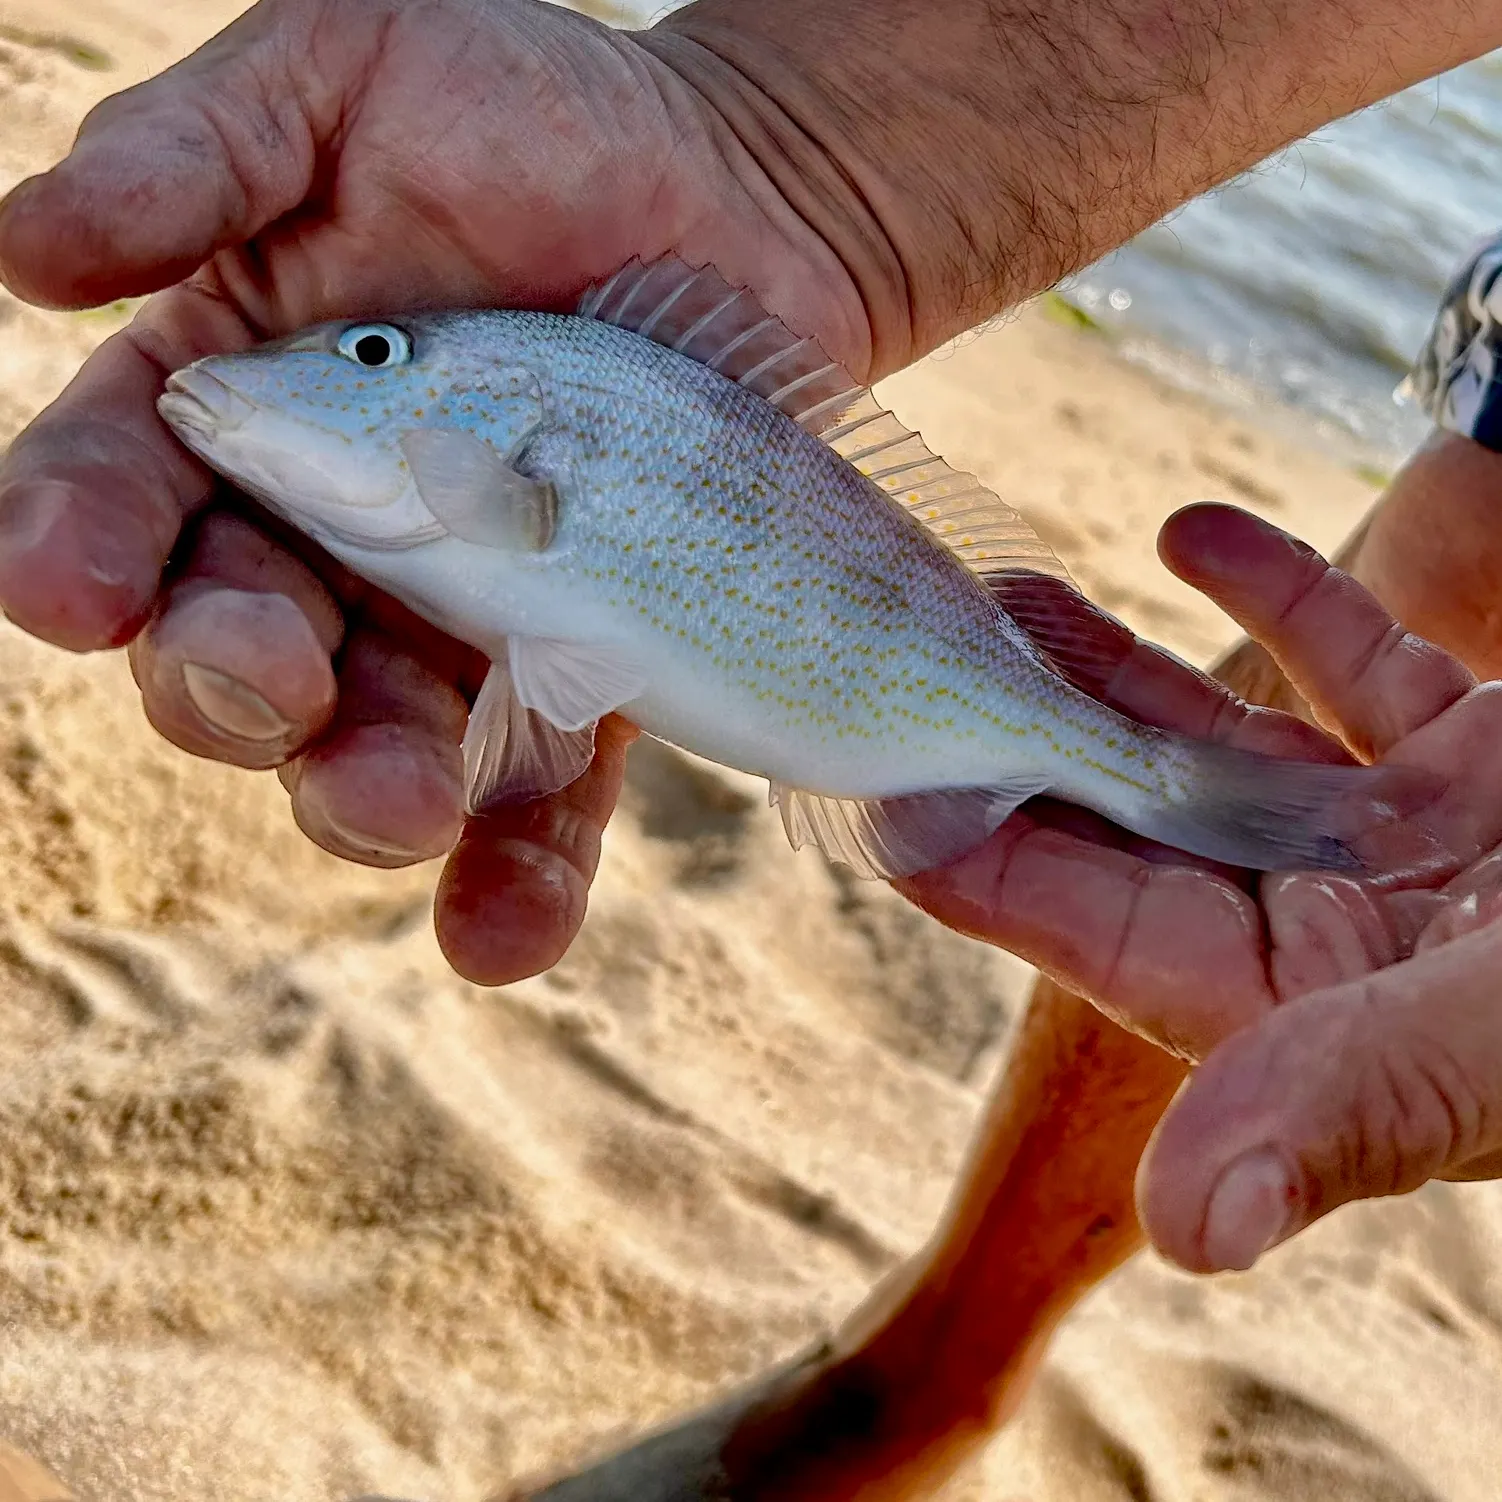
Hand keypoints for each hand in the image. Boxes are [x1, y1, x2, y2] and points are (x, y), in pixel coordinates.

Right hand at [0, 0, 879, 983]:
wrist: (741, 205)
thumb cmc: (542, 121)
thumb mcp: (355, 70)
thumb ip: (208, 154)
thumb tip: (27, 252)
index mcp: (246, 403)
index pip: (120, 492)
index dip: (75, 548)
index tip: (69, 589)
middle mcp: (333, 538)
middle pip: (232, 650)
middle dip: (229, 684)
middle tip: (269, 683)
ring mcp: (457, 620)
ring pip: (370, 745)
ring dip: (359, 796)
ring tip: (398, 806)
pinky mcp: (582, 668)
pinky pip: (537, 792)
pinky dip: (514, 873)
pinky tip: (503, 937)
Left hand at [902, 501, 1501, 1273]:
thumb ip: (1352, 1111)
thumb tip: (1188, 1230)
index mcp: (1321, 1017)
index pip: (1109, 936)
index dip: (992, 869)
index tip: (879, 791)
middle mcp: (1348, 931)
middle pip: (1144, 827)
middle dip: (1035, 741)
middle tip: (923, 648)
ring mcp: (1411, 841)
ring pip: (1227, 742)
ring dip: (1120, 667)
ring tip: (1013, 586)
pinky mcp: (1483, 758)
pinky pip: (1359, 668)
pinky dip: (1282, 601)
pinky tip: (1194, 531)